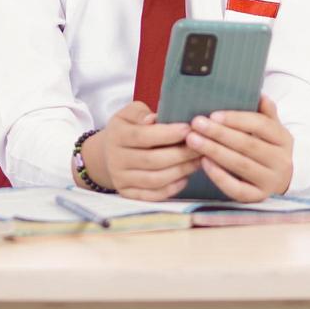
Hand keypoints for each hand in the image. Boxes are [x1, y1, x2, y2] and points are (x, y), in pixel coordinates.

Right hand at [83, 101, 202, 200]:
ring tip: (198, 161)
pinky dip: (171, 188)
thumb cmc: (128, 128)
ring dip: (180, 171)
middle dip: (180, 154)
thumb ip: (141, 113)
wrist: (108, 153)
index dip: (167, 134)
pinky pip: (152, 195)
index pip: (142, 136)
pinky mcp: (127, 193)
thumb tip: (153, 120)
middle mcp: (116, 159)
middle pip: (151, 160)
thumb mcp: (130, 113)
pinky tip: (185, 178)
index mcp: (117, 135)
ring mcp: (120, 179)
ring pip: (155, 179)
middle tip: (201, 147)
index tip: (189, 129)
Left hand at [183, 94, 293, 201]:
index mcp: (284, 139)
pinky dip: (220, 177)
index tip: (213, 115)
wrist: (280, 178)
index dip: (236, 119)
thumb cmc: (268, 147)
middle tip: (196, 124)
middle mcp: (281, 161)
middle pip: (248, 145)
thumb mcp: (272, 129)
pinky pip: (237, 189)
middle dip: (219, 134)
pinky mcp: (258, 198)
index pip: (261, 126)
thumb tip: (260, 95)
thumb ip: (266, 113)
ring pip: (240, 165)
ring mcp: (270, 182)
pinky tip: (204, 163)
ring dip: (215, 151)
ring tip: (193, 140)